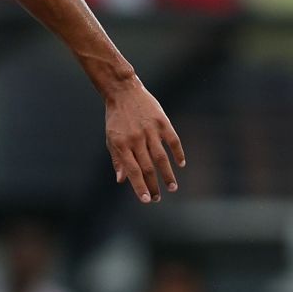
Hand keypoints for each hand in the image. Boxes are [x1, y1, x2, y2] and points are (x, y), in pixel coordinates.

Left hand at [104, 79, 184, 203]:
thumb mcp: (111, 138)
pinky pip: (173, 140)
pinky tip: (181, 164)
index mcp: (122, 144)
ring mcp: (150, 130)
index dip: (139, 187)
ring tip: (172, 187)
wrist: (123, 91)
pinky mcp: (162, 121)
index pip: (132, 171)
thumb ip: (117, 159)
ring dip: (168, 174)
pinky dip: (178, 153)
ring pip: (161, 157)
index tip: (146, 200)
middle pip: (147, 167)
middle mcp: (136, 139)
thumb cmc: (116, 118)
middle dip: (153, 185)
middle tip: (158, 198)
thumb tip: (121, 181)